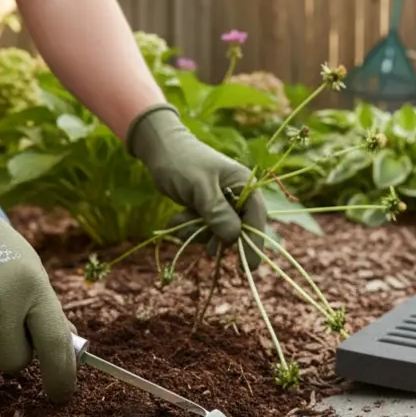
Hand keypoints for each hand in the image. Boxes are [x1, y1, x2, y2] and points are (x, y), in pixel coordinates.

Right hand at [0, 155, 77, 401]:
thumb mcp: (29, 270)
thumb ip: (44, 309)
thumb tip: (67, 350)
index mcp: (33, 288)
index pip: (54, 344)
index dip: (61, 375)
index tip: (62, 394)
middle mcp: (0, 302)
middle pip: (13, 361)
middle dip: (10, 351)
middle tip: (1, 321)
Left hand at [126, 104, 267, 269]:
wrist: (159, 149)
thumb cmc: (181, 161)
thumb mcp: (199, 186)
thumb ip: (217, 212)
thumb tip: (234, 237)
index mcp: (244, 184)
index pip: (256, 217)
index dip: (253, 242)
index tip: (248, 266)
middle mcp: (237, 194)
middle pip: (237, 229)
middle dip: (215, 236)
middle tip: (200, 243)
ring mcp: (222, 202)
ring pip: (217, 232)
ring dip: (197, 233)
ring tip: (178, 222)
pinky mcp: (207, 208)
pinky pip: (204, 228)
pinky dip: (189, 228)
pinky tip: (175, 221)